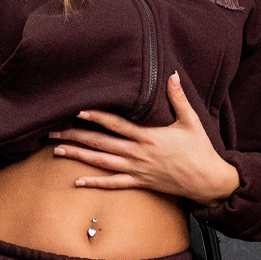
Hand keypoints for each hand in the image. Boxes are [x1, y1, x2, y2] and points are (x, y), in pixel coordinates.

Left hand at [48, 73, 240, 207]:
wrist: (207, 180)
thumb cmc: (200, 149)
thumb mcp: (190, 121)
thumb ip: (178, 98)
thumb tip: (172, 74)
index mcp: (148, 136)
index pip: (116, 124)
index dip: (96, 117)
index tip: (77, 110)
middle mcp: (138, 153)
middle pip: (101, 143)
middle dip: (76, 136)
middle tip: (53, 131)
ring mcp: (137, 170)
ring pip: (101, 163)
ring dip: (78, 156)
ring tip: (57, 150)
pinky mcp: (140, 183)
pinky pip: (113, 184)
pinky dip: (95, 183)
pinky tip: (77, 181)